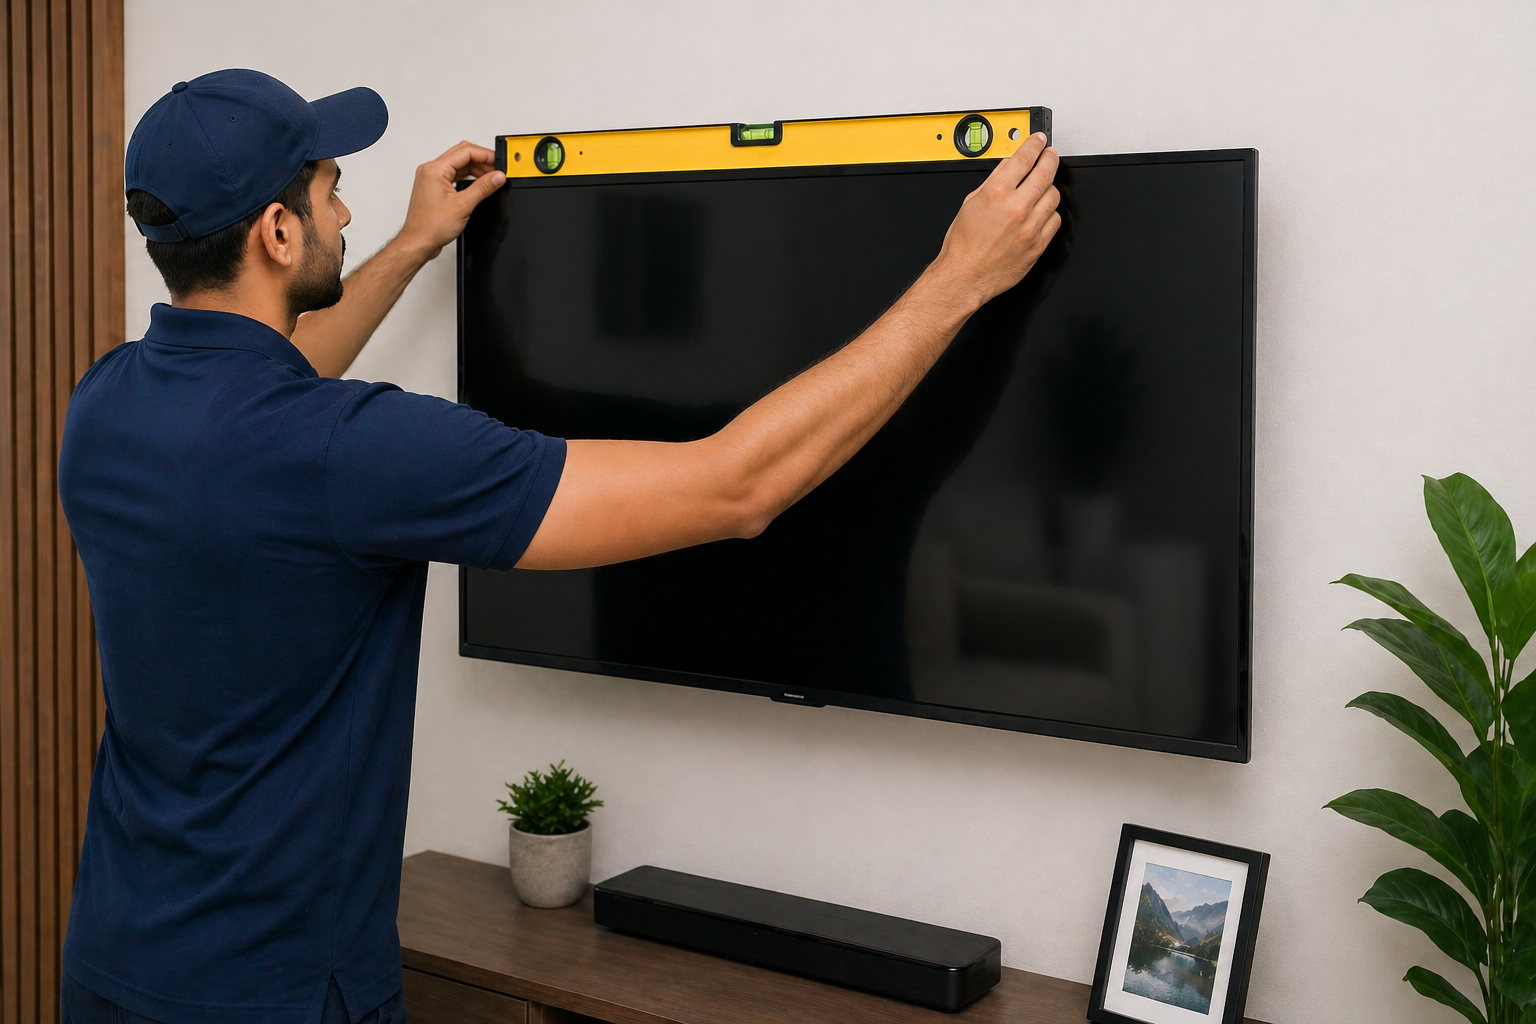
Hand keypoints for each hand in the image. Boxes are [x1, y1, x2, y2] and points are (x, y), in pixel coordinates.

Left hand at [397, 141, 505, 260]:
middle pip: (462, 154)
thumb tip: (497, 177)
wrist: (419, 242)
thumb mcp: (463, 205)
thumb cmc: (431, 227)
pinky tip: (478, 185)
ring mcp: (431, 178)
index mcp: (434, 169)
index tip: (498, 163)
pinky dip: (467, 177)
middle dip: (482, 160)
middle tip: (496, 171)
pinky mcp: (434, 187)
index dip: (485, 155)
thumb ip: (483, 188)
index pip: (465, 151)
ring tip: (490, 179)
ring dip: (475, 169)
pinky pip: (454, 175)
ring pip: (458, 165)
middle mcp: (430, 170)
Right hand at [927, 133, 1060, 311]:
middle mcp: (1016, 207)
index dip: (1034, 145)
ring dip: (1049, 188)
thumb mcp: (970, 204)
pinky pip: (1054, 220)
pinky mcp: (1038, 243)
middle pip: (1045, 172)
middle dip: (1049, 158)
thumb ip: (992, 182)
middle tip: (1049, 155)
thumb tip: (1008, 167)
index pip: (1024, 158)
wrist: (965, 276)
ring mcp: (1030, 226)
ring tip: (1041, 188)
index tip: (1039, 141)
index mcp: (996, 193)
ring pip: (1053, 195)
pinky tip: (1040, 212)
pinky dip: (1049, 213)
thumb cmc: (963, 246)